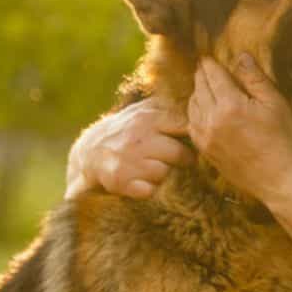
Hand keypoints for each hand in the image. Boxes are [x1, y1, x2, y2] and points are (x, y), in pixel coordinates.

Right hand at [65, 97, 194, 199]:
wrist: (91, 152)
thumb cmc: (128, 130)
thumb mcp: (144, 111)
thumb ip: (170, 106)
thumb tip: (201, 100)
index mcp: (148, 117)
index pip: (185, 126)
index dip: (193, 136)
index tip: (192, 141)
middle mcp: (138, 137)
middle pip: (179, 154)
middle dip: (182, 160)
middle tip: (176, 159)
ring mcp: (128, 159)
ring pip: (165, 173)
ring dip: (163, 175)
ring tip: (154, 168)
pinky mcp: (120, 180)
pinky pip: (150, 191)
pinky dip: (149, 190)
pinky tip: (142, 182)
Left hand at [187, 55, 291, 202]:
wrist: (278, 179)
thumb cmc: (283, 140)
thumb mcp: (275, 103)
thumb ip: (255, 78)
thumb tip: (240, 56)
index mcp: (230, 105)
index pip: (213, 75)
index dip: (209, 63)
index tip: (207, 56)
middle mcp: (212, 120)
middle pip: (200, 88)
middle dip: (201, 75)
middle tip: (202, 66)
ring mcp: (206, 137)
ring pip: (192, 106)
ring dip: (195, 92)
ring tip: (202, 85)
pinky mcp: (205, 151)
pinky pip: (191, 125)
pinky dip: (193, 113)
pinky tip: (200, 110)